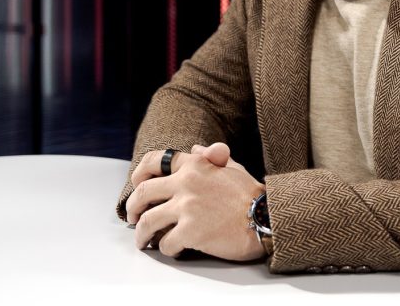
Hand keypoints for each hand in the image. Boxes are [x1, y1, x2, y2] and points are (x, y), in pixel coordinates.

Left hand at [125, 143, 265, 261]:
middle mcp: (186, 183)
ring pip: (148, 222)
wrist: (266, 219)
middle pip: (142, 193)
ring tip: (144, 241)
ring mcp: (187, 208)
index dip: (139, 174)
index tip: (136, 185)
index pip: (154, 161)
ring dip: (142, 234)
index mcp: (195, 165)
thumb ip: (210, 158)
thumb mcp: (232, 168)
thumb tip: (195, 149)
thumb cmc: (251, 196)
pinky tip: (174, 249)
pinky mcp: (190, 231)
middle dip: (133, 208)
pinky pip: (166, 243)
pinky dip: (167, 249)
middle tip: (133, 218)